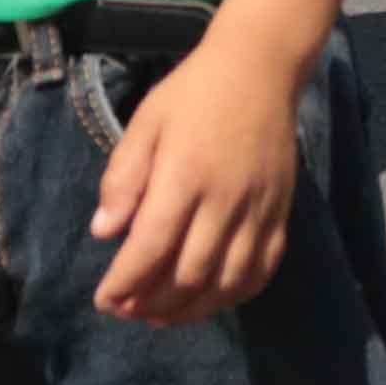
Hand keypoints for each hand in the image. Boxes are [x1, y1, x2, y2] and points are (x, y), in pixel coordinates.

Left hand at [89, 37, 302, 321]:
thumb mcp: (146, 122)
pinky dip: (235, 294)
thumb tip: (104, 232)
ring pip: (228, 280)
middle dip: (153, 303)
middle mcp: (226, 198)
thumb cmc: (194, 93)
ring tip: (162, 315)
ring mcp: (259, 208)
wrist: (261, 69)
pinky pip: (262, 269)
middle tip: (128, 311)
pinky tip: (209, 299)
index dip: (126, 282)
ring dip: (192, 309)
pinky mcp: (281, 212)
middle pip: (190, 273)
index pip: (151, 246)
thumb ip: (124, 177)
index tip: (104, 300)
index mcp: (185, 174)